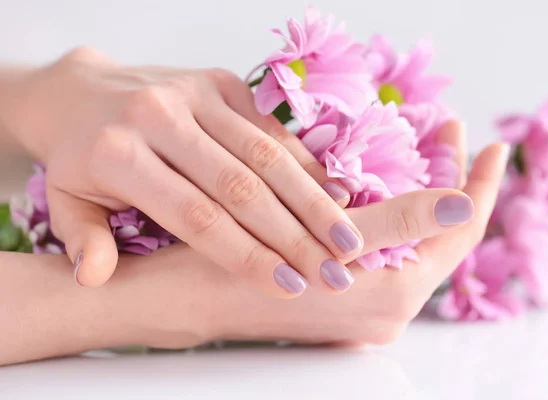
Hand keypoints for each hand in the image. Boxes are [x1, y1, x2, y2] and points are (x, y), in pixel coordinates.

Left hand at [7, 48, 368, 295]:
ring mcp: (194, 95)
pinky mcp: (220, 83)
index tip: (288, 287)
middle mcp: (159, 118)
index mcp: (118, 155)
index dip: (246, 255)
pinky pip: (270, 127)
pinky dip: (304, 162)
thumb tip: (97, 280)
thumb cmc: (81, 156)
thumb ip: (85, 240)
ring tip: (347, 240)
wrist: (83, 90)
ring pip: (265, 155)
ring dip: (312, 201)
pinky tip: (335, 193)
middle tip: (334, 274)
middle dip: (294, 236)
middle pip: (242, 187)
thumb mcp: (67, 203)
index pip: (197, 216)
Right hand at [135, 142, 507, 347]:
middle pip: (437, 240)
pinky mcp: (341, 305)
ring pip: (409, 245)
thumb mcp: (327, 238)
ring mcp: (364, 310)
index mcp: (394, 297)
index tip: (484, 143)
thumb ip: (398, 223)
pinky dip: (387, 218)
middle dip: (446, 183)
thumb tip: (462, 202)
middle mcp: (387, 312)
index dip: (477, 184)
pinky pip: (383, 255)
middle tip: (445, 135)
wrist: (180, 301)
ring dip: (415, 197)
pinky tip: (378, 186)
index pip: (460, 236)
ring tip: (418, 153)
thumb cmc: (242, 262)